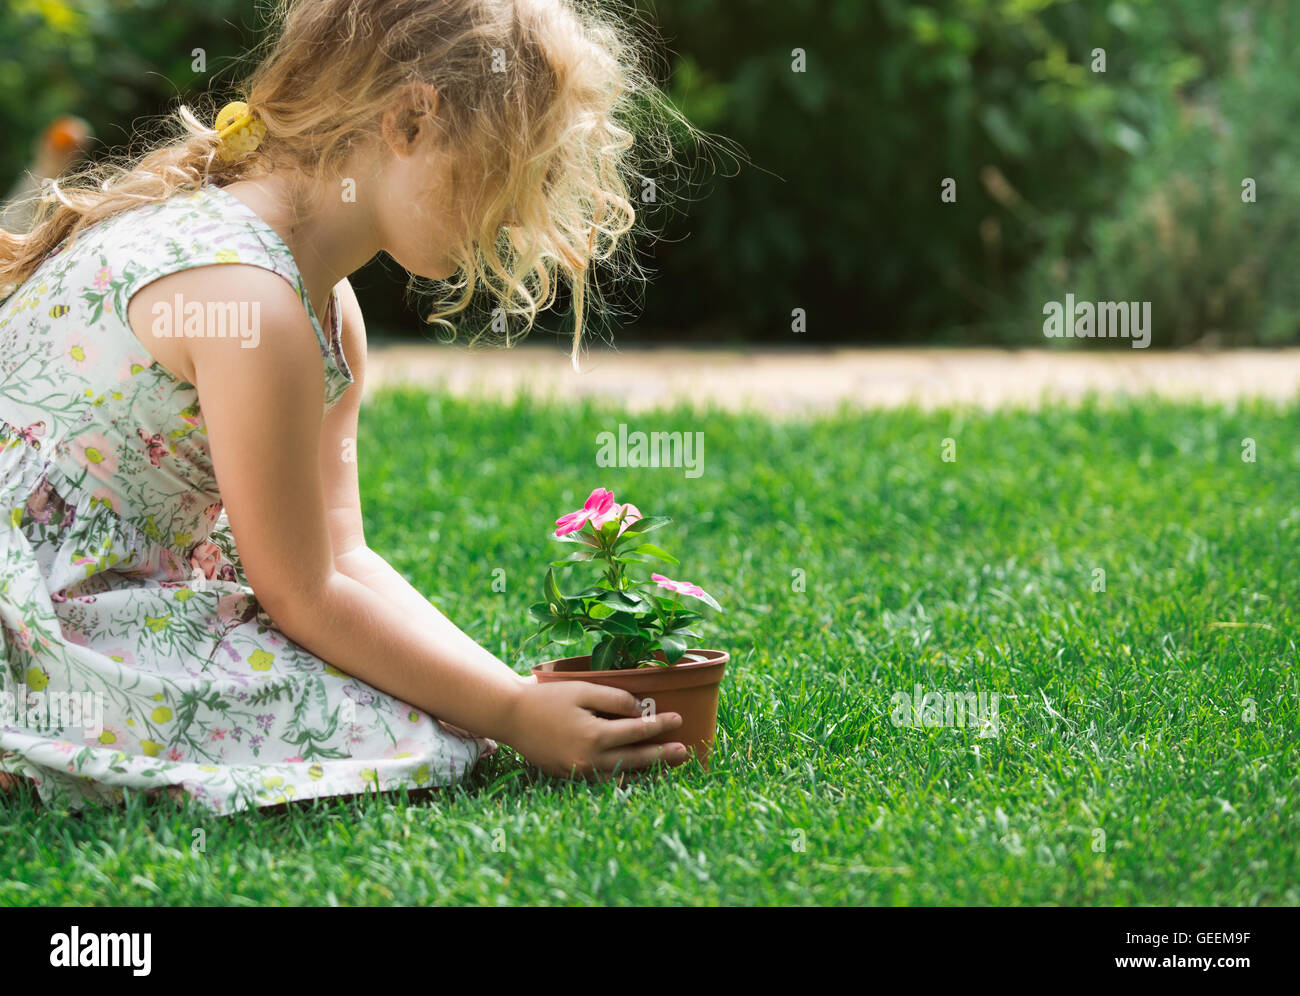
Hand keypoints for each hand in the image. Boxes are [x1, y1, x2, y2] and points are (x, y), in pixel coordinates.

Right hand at [502, 680, 687, 777]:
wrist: (511, 716)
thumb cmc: (547, 698)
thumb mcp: (583, 690)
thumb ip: (615, 699)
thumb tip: (640, 711)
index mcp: (594, 737)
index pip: (637, 732)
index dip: (660, 725)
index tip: (678, 719)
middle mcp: (589, 760)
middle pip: (635, 760)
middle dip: (662, 755)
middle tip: (685, 752)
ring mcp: (579, 772)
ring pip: (622, 775)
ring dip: (646, 770)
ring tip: (666, 764)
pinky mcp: (570, 776)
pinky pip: (605, 779)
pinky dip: (623, 775)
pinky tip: (636, 770)